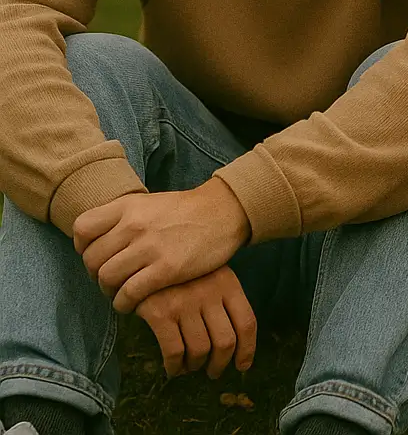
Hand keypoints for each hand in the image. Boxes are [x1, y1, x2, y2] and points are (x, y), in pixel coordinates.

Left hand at [74, 178, 250, 312]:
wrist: (224, 212)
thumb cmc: (187, 210)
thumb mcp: (150, 203)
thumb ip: (124, 217)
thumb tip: (99, 239)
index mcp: (127, 207)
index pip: (82, 229)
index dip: (82, 247)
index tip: (96, 255)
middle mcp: (133, 225)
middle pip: (92, 259)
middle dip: (96, 275)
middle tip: (110, 280)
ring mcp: (149, 248)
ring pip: (107, 278)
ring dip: (109, 292)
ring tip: (121, 293)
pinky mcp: (166, 269)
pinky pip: (129, 293)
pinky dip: (124, 304)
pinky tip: (132, 304)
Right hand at [135, 265, 256, 377]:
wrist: (143, 258)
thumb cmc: (180, 272)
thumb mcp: (210, 274)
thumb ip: (223, 299)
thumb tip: (230, 342)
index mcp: (228, 284)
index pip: (247, 323)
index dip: (247, 350)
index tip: (242, 365)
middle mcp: (210, 294)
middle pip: (225, 341)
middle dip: (220, 364)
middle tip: (213, 372)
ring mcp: (185, 303)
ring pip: (200, 350)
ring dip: (196, 366)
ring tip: (190, 367)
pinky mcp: (160, 313)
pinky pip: (174, 351)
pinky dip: (175, 367)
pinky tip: (172, 368)